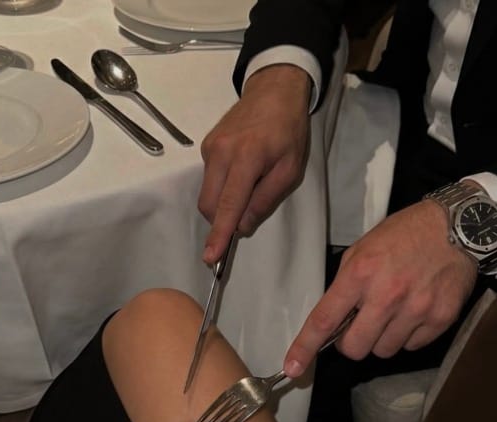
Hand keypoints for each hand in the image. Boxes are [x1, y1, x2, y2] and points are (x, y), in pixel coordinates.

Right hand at [198, 64, 311, 263]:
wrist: (273, 90)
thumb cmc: (289, 130)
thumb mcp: (290, 169)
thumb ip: (265, 199)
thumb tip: (243, 226)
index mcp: (246, 158)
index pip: (228, 205)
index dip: (219, 234)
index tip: (210, 256)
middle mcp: (221, 154)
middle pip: (209, 205)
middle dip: (222, 221)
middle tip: (246, 215)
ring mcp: (209, 149)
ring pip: (207, 194)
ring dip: (222, 204)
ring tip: (248, 187)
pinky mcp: (206, 147)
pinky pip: (209, 179)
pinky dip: (222, 188)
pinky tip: (240, 174)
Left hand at [283, 199, 478, 376]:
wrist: (459, 226)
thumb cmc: (403, 235)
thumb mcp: (362, 250)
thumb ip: (345, 286)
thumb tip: (332, 321)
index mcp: (359, 274)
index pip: (324, 320)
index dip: (305, 348)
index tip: (292, 368)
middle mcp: (386, 295)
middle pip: (355, 348)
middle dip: (352, 342)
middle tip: (360, 325)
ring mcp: (416, 309)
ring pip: (383, 351)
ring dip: (382, 338)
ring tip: (393, 312)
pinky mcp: (441, 319)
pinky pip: (411, 347)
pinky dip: (408, 335)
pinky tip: (415, 311)